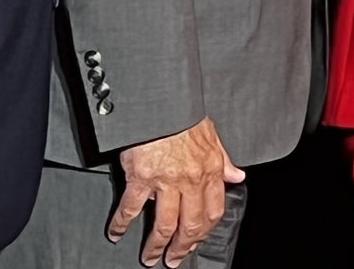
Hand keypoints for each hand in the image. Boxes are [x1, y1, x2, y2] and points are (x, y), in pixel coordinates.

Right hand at [109, 117, 244, 266]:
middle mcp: (191, 178)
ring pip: (165, 224)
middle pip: (190, 225)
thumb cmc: (183, 114)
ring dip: (156, 245)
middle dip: (182, 248)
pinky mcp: (141, 178)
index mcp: (210, 169)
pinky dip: (121, 224)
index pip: (214, 210)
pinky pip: (131, 208)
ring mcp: (166, 181)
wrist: (162, 101)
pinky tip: (116, 233)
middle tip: (174, 259)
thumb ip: (225, 159)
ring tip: (150, 257)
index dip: (205, 232)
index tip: (197, 242)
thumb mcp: (212, 134)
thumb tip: (237, 176)